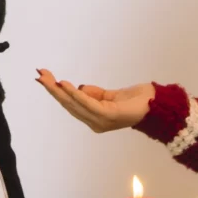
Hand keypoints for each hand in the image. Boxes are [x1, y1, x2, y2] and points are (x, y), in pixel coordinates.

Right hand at [35, 69, 150, 133]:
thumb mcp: (109, 95)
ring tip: (49, 78)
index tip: (43, 77)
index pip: (70, 104)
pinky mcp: (107, 116)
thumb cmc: (136, 100)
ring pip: (74, 104)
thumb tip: (78, 88)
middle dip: (52, 89)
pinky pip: (87, 103)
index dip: (56, 92)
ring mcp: (100, 121)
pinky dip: (75, 94)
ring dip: (59, 90)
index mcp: (93, 118)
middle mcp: (94, 123)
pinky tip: (66, 85)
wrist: (157, 105)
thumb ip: (94, 93)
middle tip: (40, 74)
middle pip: (68, 104)